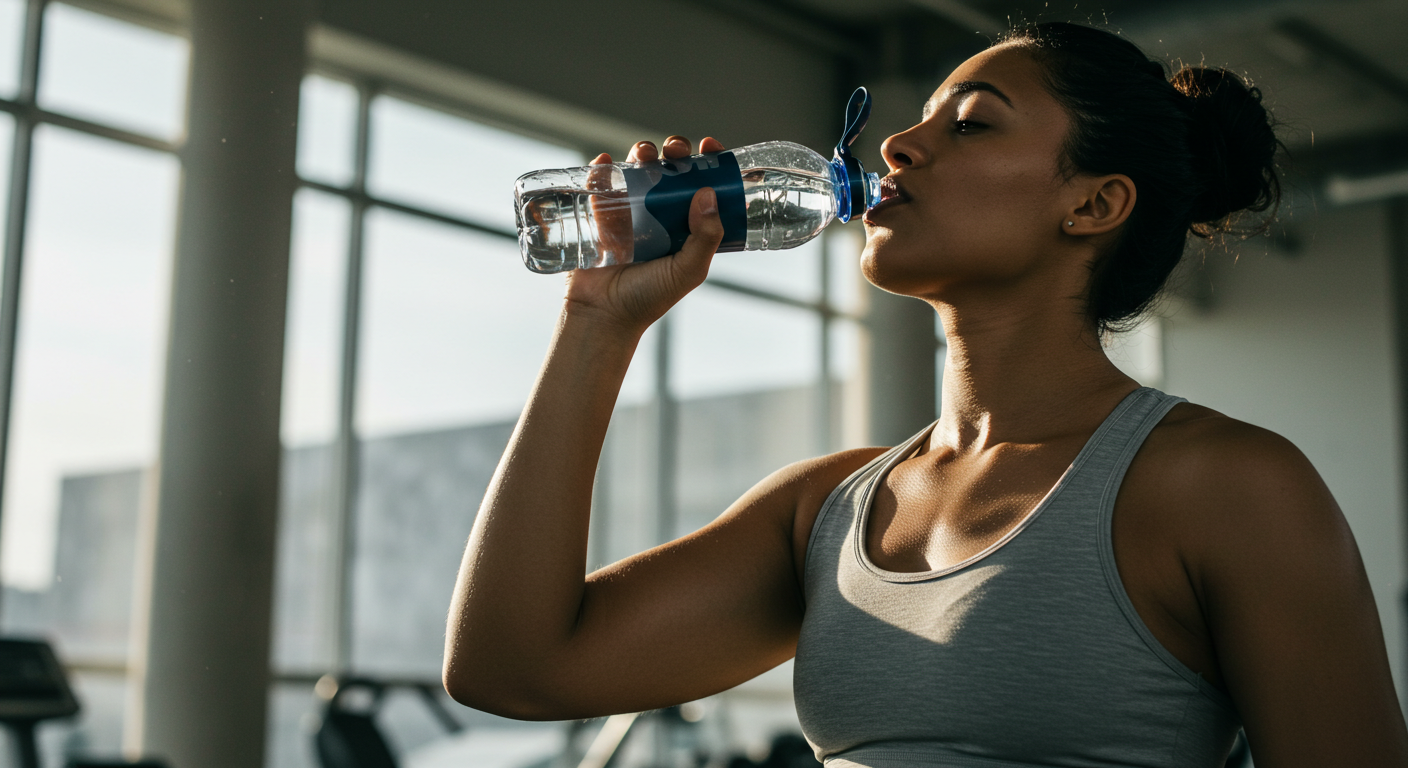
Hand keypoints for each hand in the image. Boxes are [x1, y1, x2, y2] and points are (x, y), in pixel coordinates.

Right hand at [564, 136, 726, 334]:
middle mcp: (659, 216)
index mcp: (686, 227)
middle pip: (670, 171)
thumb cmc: (649, 298)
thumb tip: (707, 194)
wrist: (604, 314)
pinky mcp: (599, 215)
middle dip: (675, 152)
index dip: (708, 164)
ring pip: (637, 170)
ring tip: (643, 153)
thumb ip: (705, 237)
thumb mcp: (688, 270)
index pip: (702, 187)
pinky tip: (605, 162)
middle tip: (675, 149)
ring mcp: (628, 213)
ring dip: (642, 153)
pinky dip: (602, 168)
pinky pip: (600, 184)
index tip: (710, 146)